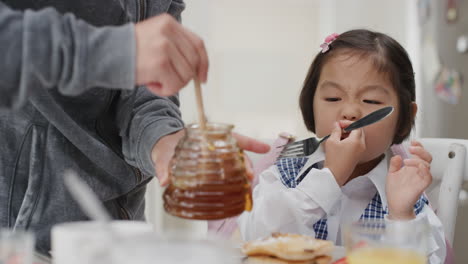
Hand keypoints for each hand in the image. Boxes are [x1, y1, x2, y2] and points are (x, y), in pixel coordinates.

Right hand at [135, 14, 208, 95]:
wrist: (103, 54)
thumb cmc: (128, 51)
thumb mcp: (154, 38)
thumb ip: (174, 47)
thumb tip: (196, 70)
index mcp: (169, 23)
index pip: (197, 44)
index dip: (203, 63)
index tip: (202, 78)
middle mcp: (169, 32)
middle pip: (193, 62)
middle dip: (184, 78)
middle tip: (167, 81)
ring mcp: (165, 47)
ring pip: (186, 76)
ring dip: (172, 85)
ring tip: (155, 80)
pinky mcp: (160, 63)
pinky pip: (175, 85)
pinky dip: (165, 90)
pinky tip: (151, 84)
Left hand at [151, 130, 269, 185]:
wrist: (162, 151)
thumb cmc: (166, 146)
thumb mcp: (163, 152)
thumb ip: (164, 165)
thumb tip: (164, 180)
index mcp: (208, 138)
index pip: (234, 138)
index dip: (251, 143)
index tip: (265, 148)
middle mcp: (215, 148)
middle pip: (237, 155)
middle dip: (246, 165)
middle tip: (249, 176)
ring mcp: (214, 160)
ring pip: (234, 166)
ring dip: (242, 176)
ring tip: (247, 188)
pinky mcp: (211, 173)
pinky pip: (225, 177)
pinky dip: (232, 185)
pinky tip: (237, 194)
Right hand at [324, 122, 365, 185]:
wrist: (335, 174)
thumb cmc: (334, 160)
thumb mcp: (332, 141)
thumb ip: (336, 131)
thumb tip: (337, 126)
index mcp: (356, 141)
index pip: (357, 126)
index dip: (348, 123)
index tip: (340, 124)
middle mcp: (361, 145)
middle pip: (359, 131)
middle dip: (350, 128)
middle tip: (340, 128)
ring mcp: (361, 151)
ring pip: (358, 137)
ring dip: (350, 134)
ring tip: (339, 136)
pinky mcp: (358, 156)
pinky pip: (357, 144)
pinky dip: (351, 140)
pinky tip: (341, 143)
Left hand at [386, 141, 431, 219]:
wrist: (395, 204)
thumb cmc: (395, 191)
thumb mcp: (391, 174)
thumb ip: (394, 164)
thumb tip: (397, 156)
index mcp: (412, 168)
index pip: (419, 155)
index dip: (419, 146)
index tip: (412, 142)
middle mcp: (417, 172)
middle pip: (427, 157)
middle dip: (421, 150)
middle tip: (411, 148)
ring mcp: (420, 179)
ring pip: (427, 165)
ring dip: (418, 160)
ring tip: (406, 161)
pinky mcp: (421, 186)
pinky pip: (428, 177)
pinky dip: (425, 170)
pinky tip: (418, 167)